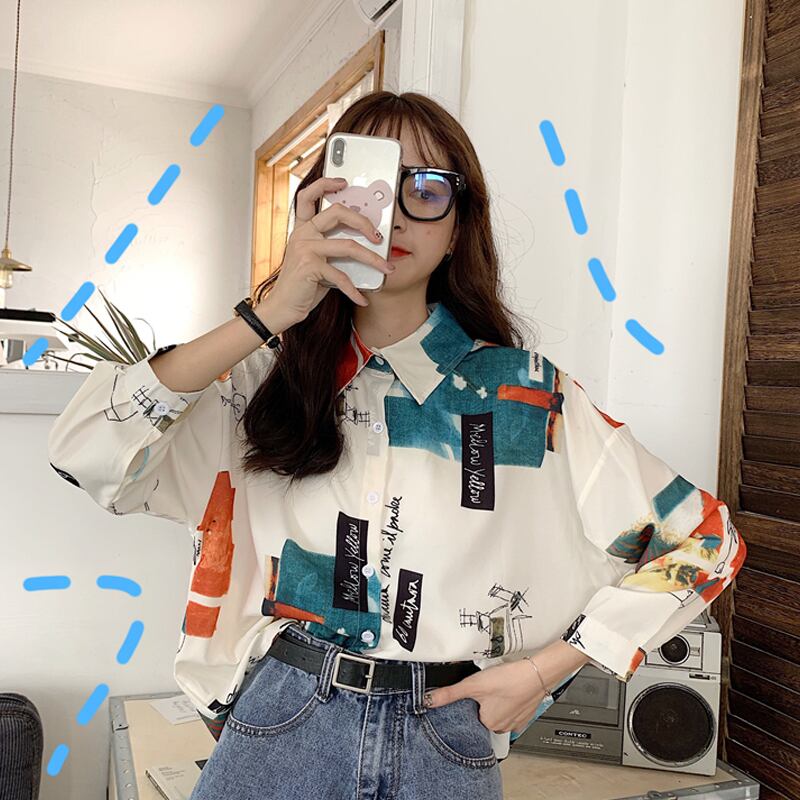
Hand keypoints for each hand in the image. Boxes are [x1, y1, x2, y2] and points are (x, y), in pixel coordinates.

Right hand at [269, 176, 394, 320]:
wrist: (283, 307)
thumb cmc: (303, 285)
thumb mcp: (318, 261)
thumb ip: (334, 248)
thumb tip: (365, 244)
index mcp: (302, 229)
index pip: (307, 196)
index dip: (324, 184)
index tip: (344, 182)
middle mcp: (302, 234)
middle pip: (337, 213)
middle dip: (363, 222)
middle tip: (378, 236)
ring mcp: (305, 249)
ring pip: (348, 246)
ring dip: (373, 259)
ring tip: (386, 269)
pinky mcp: (310, 267)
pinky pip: (342, 276)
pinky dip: (355, 290)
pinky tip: (362, 299)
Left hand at [423, 658, 547, 735]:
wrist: (537, 673)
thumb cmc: (509, 680)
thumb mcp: (473, 685)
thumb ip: (450, 694)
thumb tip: (428, 701)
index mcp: (488, 724)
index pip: (469, 716)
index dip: (468, 703)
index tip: (472, 692)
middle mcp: (502, 727)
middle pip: (483, 713)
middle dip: (482, 701)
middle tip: (486, 686)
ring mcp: (516, 721)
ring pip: (498, 710)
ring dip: (495, 699)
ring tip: (496, 685)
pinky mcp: (525, 712)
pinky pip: (512, 708)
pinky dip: (509, 699)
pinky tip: (507, 688)